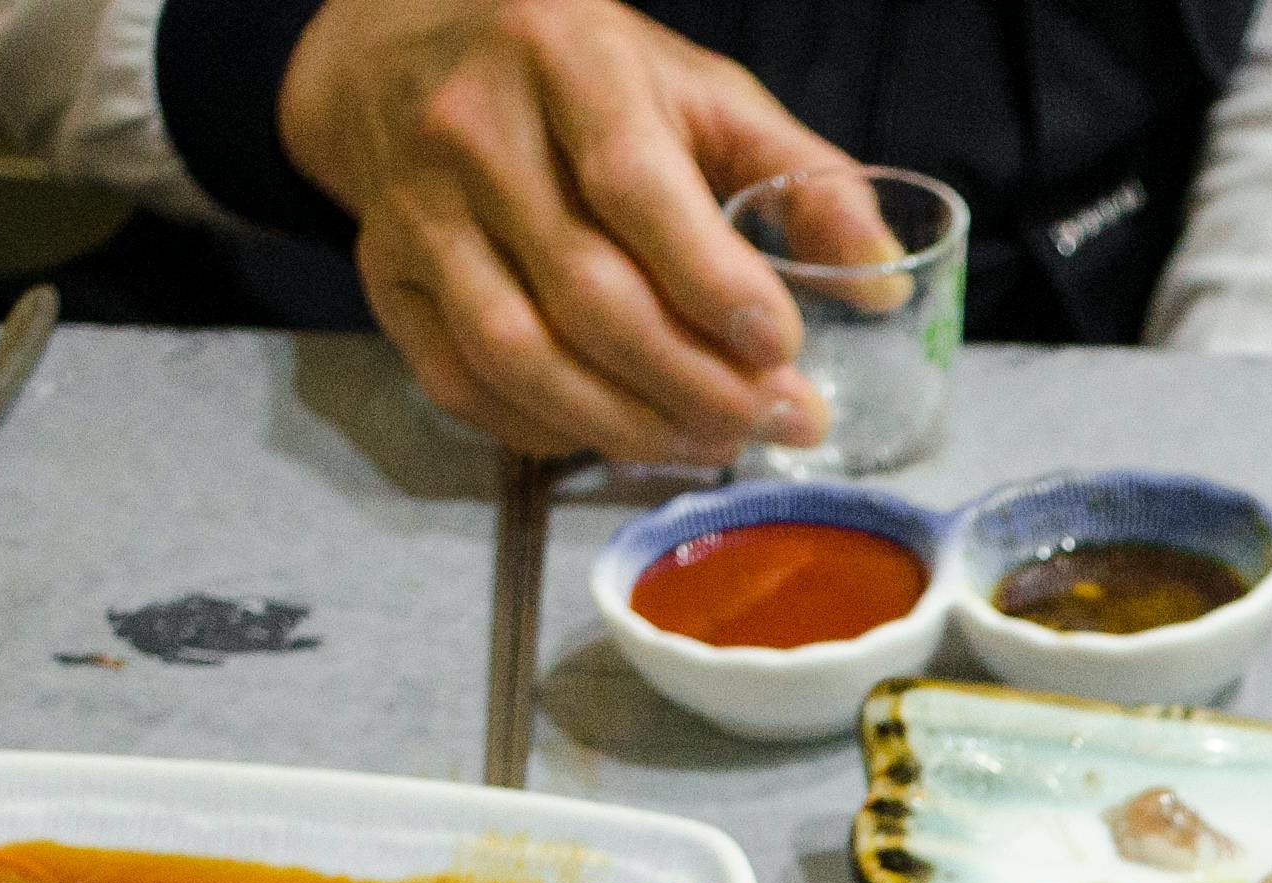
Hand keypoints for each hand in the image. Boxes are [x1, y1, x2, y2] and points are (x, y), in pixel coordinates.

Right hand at [281, 0, 848, 463]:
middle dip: (692, 381)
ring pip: (519, 353)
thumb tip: (886, 278)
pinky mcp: (384, 277)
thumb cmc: (581, 78)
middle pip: (586, 293)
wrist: (403, 50)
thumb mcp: (697, 89)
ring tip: (710, 443)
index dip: (711, 282)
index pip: (635, 186)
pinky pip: (464, 383)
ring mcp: (418, 211)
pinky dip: (547, 429)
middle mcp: (476, 133)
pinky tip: (618, 434)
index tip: (782, 347)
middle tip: (774, 420)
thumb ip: (799, 174)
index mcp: (568, 63)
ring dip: (625, 424)